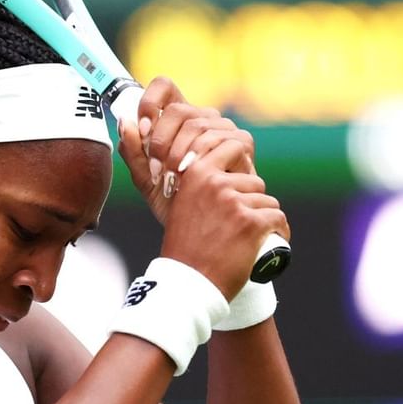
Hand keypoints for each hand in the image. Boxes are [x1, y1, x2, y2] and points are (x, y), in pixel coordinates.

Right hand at [118, 78, 289, 298]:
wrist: (188, 285)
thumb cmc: (180, 243)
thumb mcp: (162, 198)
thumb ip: (140, 158)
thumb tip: (125, 119)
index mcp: (194, 173)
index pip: (234, 145)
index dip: (237, 170)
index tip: (230, 195)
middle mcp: (214, 182)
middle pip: (252, 178)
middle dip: (250, 198)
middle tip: (236, 222)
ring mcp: (234, 202)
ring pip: (266, 199)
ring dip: (262, 218)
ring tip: (246, 237)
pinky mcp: (251, 223)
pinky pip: (277, 218)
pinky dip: (277, 233)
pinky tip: (266, 243)